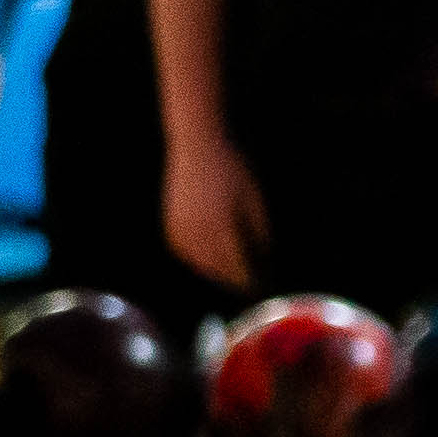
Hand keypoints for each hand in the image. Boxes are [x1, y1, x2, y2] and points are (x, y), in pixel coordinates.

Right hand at [163, 135, 266, 287]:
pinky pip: (189, 256)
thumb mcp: (255, 202)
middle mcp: (197, 235)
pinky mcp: (171, 230)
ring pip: (203, 267)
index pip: (240, 269)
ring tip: (239, 273)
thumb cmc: (233, 171)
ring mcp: (180, 234)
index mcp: (221, 229)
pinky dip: (203, 260)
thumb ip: (260, 236)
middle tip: (256, 284)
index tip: (266, 289)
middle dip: (239, 279)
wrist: (197, 147)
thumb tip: (266, 264)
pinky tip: (215, 258)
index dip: (255, 282)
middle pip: (221, 272)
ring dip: (221, 273)